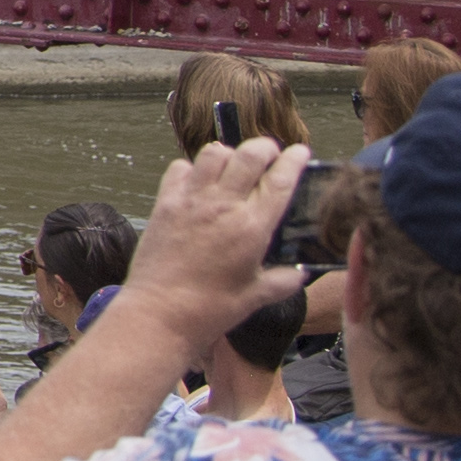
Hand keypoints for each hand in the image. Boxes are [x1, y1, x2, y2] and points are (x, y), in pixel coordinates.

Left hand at [126, 137, 313, 333]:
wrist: (160, 313)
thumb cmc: (210, 309)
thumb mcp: (256, 297)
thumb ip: (282, 281)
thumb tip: (300, 274)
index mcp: (252, 226)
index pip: (280, 179)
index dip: (294, 160)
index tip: (301, 152)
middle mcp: (223, 205)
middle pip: (249, 155)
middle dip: (265, 147)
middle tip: (270, 154)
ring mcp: (191, 201)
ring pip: (213, 153)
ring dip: (228, 153)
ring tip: (234, 164)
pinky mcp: (165, 204)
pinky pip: (180, 169)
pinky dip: (192, 168)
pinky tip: (198, 181)